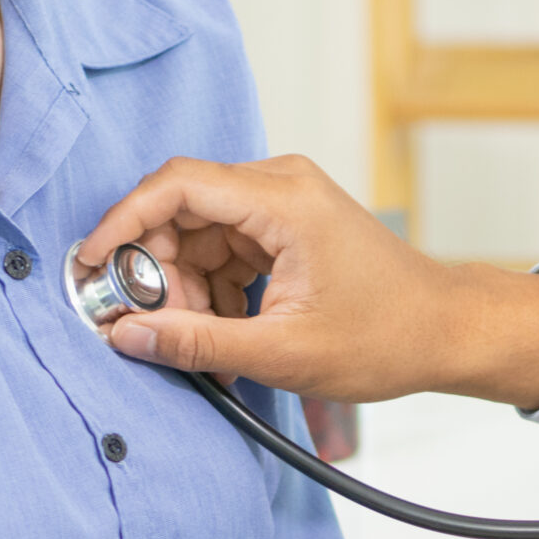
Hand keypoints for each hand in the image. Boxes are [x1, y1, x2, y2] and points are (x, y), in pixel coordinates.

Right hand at [74, 155, 538, 407]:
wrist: (448, 333)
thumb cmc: (388, 337)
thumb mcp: (282, 353)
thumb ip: (197, 343)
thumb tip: (127, 335)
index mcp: (282, 200)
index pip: (176, 186)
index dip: (122, 222)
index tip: (91, 265)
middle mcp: (281, 185)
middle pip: (181, 210)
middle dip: (156, 270)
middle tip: (150, 326)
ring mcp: (285, 203)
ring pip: (200, 234)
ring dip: (186, 288)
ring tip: (202, 344)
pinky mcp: (288, 227)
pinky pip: (226, 248)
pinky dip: (213, 290)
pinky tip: (222, 335)